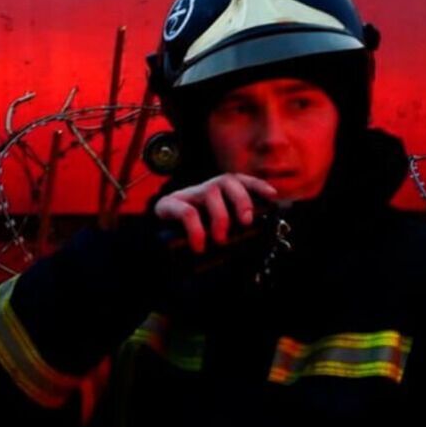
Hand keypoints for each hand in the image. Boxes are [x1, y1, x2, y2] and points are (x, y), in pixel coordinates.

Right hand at [152, 174, 279, 252]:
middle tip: (246, 222)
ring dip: (221, 216)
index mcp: (220, 192)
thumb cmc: (191, 235)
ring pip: (210, 193)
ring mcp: (188, 194)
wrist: (153, 241)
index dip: (257, 185)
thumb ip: (233, 232)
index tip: (272, 195)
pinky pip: (187, 211)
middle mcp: (206, 189)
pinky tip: (199, 246)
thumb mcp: (215, 232)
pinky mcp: (168, 205)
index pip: (241, 181)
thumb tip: (257, 242)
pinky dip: (196, 230)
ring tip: (220, 239)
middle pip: (228, 181)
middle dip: (242, 200)